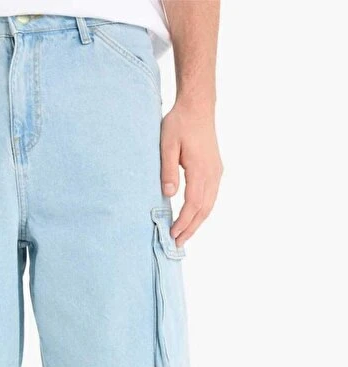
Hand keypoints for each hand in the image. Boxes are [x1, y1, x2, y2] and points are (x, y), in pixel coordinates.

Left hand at [160, 102, 222, 246]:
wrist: (198, 106)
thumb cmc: (179, 123)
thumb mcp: (167, 145)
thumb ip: (167, 170)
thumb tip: (168, 194)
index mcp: (200, 169)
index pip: (193, 204)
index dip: (183, 221)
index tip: (172, 234)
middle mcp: (212, 173)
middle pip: (204, 209)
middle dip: (190, 228)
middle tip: (178, 244)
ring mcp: (216, 172)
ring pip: (209, 205)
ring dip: (197, 222)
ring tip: (184, 236)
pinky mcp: (215, 169)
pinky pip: (211, 196)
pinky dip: (202, 211)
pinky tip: (193, 218)